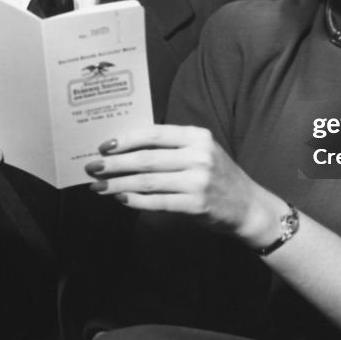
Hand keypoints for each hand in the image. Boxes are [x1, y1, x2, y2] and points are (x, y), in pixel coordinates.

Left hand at [85, 125, 285, 248]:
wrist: (248, 206)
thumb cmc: (218, 176)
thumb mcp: (201, 151)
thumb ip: (172, 147)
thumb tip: (127, 148)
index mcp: (198, 136)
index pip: (154, 133)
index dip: (125, 140)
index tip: (104, 145)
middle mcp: (199, 156)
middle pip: (146, 159)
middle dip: (115, 164)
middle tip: (93, 167)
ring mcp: (198, 181)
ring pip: (148, 181)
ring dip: (118, 184)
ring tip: (99, 186)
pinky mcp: (196, 204)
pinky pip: (157, 202)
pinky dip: (135, 200)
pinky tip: (120, 198)